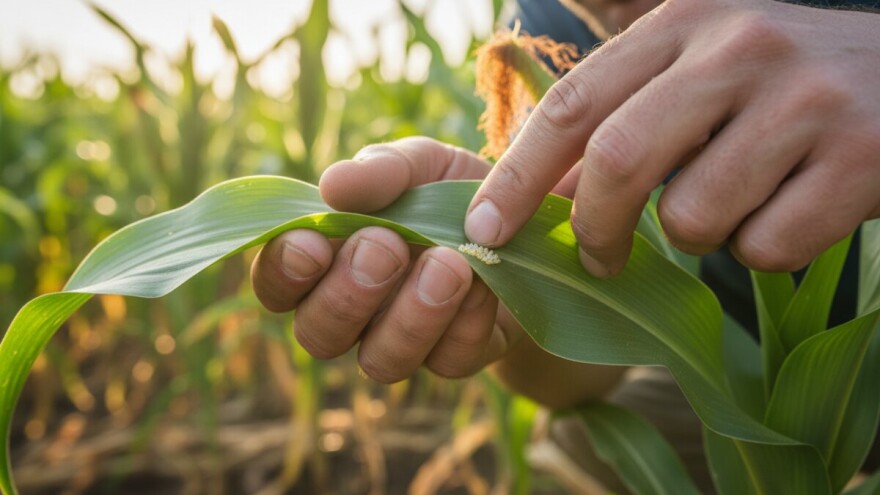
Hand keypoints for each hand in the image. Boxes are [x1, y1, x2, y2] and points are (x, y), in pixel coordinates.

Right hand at [250, 137, 518, 382]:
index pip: (277, 286)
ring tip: (447, 263)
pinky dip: (467, 320)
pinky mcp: (456, 357)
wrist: (520, 217)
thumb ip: (379, 172)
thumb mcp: (418, 164)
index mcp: (325, 264)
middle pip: (319, 335)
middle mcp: (353, 314)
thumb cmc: (444, 192)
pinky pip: (449, 360)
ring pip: (381, 361)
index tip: (312, 244)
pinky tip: (484, 281)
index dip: (283, 273)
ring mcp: (402, 342)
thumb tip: (331, 185)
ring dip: (410, 315)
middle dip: (349, 293)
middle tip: (386, 245)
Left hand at [465, 0, 879, 276]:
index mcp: (685, 23)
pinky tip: (790, 207)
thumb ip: (625, 118)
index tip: (483, 229)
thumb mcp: (698, 71)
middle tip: (597, 260)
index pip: (573, 103)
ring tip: (732, 203)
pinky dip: (762, 248)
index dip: (518, 174)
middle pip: (619, 160)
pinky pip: (766, 246)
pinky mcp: (861, 158)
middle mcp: (741, 49)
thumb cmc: (778, 82)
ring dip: (696, 236)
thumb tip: (553, 196)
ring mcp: (804, 101)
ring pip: (694, 217)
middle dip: (593, 228)